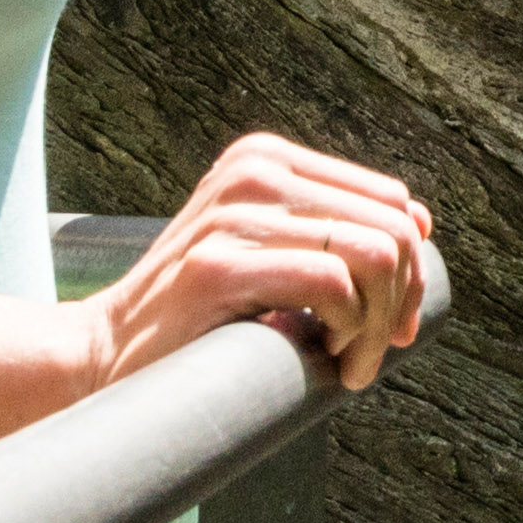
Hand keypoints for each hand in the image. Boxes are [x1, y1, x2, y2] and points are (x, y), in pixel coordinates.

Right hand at [89, 132, 442, 398]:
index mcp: (266, 158)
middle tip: (368, 355)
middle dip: (399, 302)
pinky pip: (334, 285)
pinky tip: (326, 364)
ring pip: (376, 255)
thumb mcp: (264, 252)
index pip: (390, 199)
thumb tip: (421, 224)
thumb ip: (329, 230)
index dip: (408, 268)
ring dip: (377, 326)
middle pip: (393, 228)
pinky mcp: (217, 264)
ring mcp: (234, 212)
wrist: (101, 359)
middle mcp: (254, 170)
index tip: (388, 325)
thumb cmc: (197, 320)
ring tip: (345, 363)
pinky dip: (351, 334)